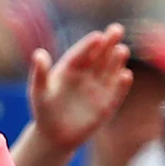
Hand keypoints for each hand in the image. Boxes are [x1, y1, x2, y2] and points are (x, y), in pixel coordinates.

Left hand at [25, 26, 134, 158]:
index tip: (97, 36)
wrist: (54, 136)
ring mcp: (98, 88)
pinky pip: (115, 93)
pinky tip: (126, 75)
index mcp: (70, 68)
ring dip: (116, 61)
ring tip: (121, 50)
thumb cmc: (44, 111)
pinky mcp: (106, 105)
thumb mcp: (39, 92)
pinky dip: (121, 85)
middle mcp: (87, 74)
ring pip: (109, 71)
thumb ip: (39, 73)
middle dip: (108, 43)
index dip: (89, 45)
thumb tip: (38, 54)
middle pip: (99, 56)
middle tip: (117, 29)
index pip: (81, 53)